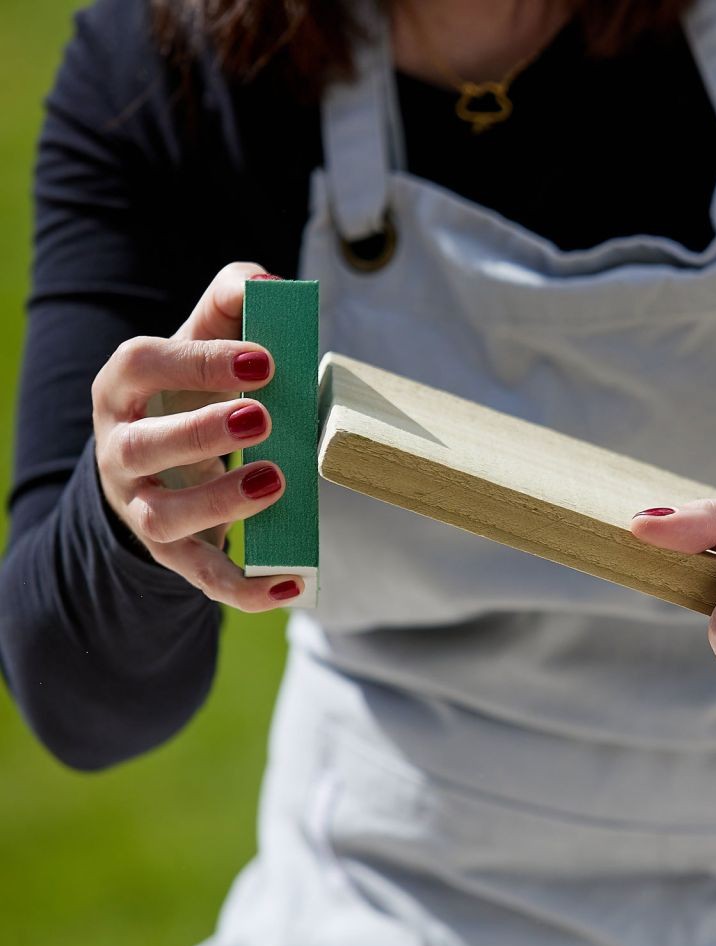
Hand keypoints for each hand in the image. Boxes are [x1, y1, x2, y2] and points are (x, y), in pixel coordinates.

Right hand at [92, 262, 305, 609]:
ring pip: (163, 517)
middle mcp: (120, 450)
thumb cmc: (190, 389)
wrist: (159, 464)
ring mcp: (140, 506)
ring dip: (219, 503)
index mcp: (123, 389)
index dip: (198, 362)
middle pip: (142, 446)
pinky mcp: (171, 553)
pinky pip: (201, 577)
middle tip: (263, 417)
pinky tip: (291, 582)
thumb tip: (266, 283)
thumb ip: (230, 303)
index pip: (142, 365)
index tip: (265, 359)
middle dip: (201, 432)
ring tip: (276, 480)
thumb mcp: (202, 341)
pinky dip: (244, 586)